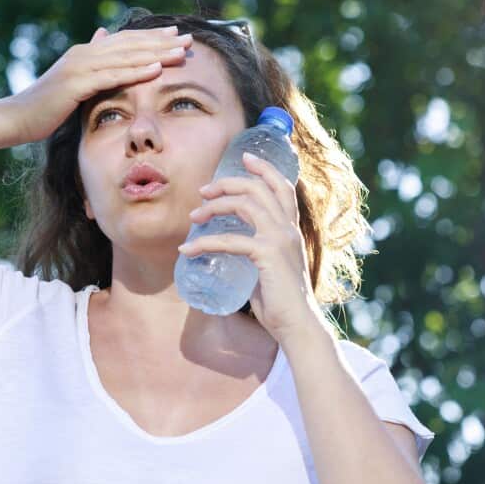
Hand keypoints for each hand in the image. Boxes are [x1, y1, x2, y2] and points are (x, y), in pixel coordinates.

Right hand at [7, 25, 192, 141]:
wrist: (15, 117)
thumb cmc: (44, 107)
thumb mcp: (71, 82)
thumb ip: (89, 63)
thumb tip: (102, 36)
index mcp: (85, 53)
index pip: (125, 41)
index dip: (151, 37)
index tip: (176, 35)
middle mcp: (84, 54)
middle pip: (130, 44)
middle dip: (161, 42)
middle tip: (188, 39)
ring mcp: (79, 67)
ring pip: (126, 57)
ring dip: (156, 53)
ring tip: (181, 52)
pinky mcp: (76, 84)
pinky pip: (112, 76)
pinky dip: (135, 71)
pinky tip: (156, 69)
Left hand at [179, 151, 320, 342]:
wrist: (298, 326)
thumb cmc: (282, 304)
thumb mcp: (269, 270)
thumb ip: (256, 255)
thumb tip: (230, 254)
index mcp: (291, 230)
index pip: (283, 187)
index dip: (264, 168)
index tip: (244, 157)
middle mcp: (288, 229)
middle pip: (258, 188)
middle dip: (228, 182)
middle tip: (203, 191)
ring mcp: (280, 239)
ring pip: (244, 204)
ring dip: (214, 206)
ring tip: (193, 217)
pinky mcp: (267, 254)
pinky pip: (230, 240)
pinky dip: (204, 243)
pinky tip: (186, 250)